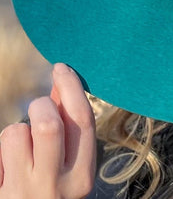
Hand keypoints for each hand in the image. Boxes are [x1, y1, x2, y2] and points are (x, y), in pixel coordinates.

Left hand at [0, 63, 95, 198]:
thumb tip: (63, 84)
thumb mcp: (69, 168)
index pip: (82, 121)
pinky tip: (6, 167)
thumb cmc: (52, 193)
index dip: (72, 87)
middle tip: (38, 108)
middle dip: (40, 106)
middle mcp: (54, 189)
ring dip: (16, 130)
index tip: (61, 68)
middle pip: (48, 124)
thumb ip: (69, 127)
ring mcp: (21, 195)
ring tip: (18, 148)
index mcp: (81, 178)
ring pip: (15, 133)